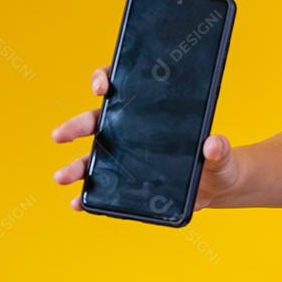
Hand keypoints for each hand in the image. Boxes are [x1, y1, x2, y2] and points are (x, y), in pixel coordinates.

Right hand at [50, 65, 239, 211]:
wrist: (217, 186)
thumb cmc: (216, 160)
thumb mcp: (222, 154)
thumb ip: (220, 149)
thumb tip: (212, 144)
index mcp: (149, 113)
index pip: (120, 86)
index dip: (105, 78)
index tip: (102, 86)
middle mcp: (130, 131)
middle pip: (96, 121)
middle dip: (75, 126)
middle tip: (60, 135)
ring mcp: (125, 157)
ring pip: (91, 157)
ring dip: (74, 166)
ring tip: (62, 177)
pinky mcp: (126, 182)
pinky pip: (101, 186)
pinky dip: (86, 194)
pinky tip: (79, 202)